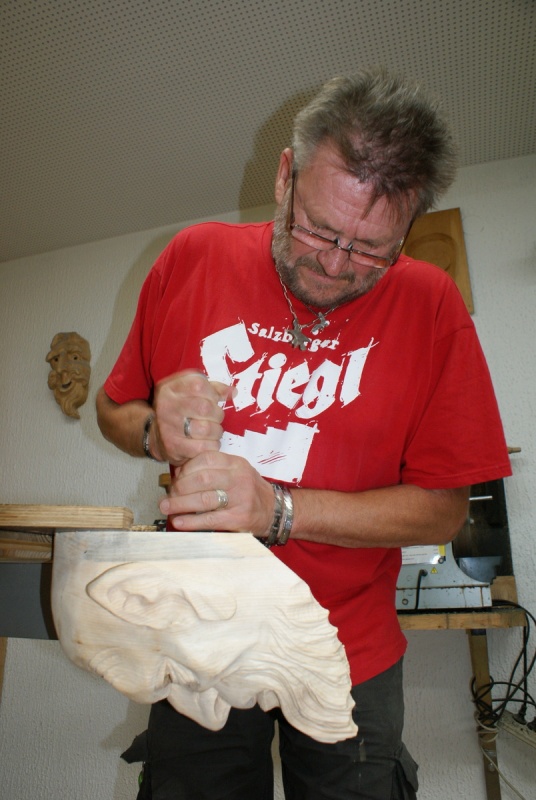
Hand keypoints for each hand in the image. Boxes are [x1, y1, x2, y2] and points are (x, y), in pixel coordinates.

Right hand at [152, 370, 231, 465]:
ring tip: (212, 431)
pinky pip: (203, 447)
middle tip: (215, 418)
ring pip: (206, 429)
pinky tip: (207, 442)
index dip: (212, 393)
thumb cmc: (179, 410)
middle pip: (205, 408)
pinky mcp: (174, 447)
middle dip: (217, 414)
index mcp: (170, 389)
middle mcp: (166, 406)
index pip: (198, 385)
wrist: (156, 435)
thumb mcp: (189, 392)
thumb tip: (233, 392)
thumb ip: (212, 388)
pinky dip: (211, 445)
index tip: (213, 400)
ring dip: (216, 431)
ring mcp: (168, 428)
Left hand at [160, 450, 274, 536]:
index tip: (174, 479)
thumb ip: (211, 471)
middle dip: (179, 488)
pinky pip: (210, 519)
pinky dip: (191, 521)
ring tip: (166, 507)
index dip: (185, 469)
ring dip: (180, 504)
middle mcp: (239, 478)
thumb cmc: (249, 491)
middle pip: (202, 479)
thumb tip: (178, 475)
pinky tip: (179, 521)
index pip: (205, 459)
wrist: (275, 511)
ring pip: (204, 499)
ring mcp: (240, 498)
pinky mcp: (239, 518)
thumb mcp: (235, 473)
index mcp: (236, 463)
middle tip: (168, 496)